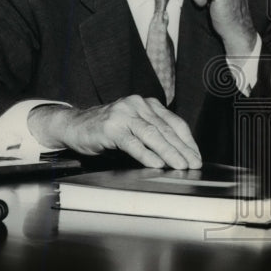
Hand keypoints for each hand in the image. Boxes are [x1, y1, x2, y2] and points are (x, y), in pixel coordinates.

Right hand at [28, 95, 201, 168]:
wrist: (74, 125)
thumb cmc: (107, 130)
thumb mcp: (134, 128)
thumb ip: (153, 135)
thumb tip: (178, 155)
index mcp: (148, 104)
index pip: (174, 122)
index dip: (188, 141)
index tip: (196, 156)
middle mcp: (138, 105)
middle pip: (166, 129)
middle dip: (182, 149)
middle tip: (194, 164)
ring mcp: (124, 114)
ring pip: (152, 134)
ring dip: (169, 152)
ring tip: (180, 166)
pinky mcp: (111, 127)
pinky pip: (133, 143)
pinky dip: (146, 155)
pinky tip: (156, 164)